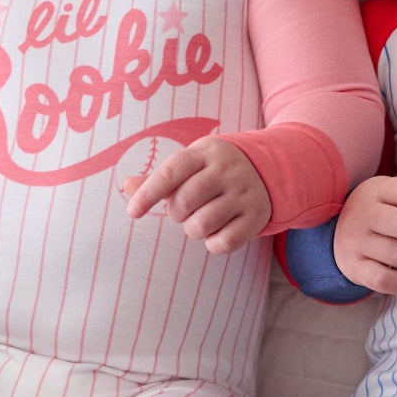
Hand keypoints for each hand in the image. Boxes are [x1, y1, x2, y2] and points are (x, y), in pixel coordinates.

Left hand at [122, 138, 271, 254]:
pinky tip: (218, 231)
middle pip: (184, 202)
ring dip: (194, 229)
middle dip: (176, 213)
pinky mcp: (256, 215)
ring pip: (202, 225)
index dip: (149, 193)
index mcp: (204, 153)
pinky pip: (224, 242)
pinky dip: (214, 243)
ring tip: (201, 220)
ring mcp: (244, 193)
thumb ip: (160, 178)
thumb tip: (127, 185)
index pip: (171, 172)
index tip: (132, 212)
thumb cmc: (215, 170)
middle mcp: (226, 170)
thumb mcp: (192, 164)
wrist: (268, 169)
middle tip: (186, 209)